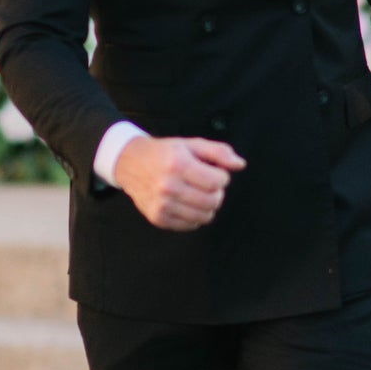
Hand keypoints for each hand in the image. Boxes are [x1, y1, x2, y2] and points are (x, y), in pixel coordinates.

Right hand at [111, 135, 245, 231]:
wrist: (130, 163)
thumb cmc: (164, 153)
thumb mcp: (192, 144)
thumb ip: (219, 152)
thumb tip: (240, 164)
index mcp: (178, 165)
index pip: (218, 181)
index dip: (222, 177)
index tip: (214, 172)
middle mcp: (168, 186)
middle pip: (213, 201)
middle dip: (217, 193)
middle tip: (207, 185)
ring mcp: (162, 205)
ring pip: (204, 216)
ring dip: (207, 206)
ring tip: (197, 193)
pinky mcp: (158, 218)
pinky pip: (190, 225)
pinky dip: (194, 216)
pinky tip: (186, 202)